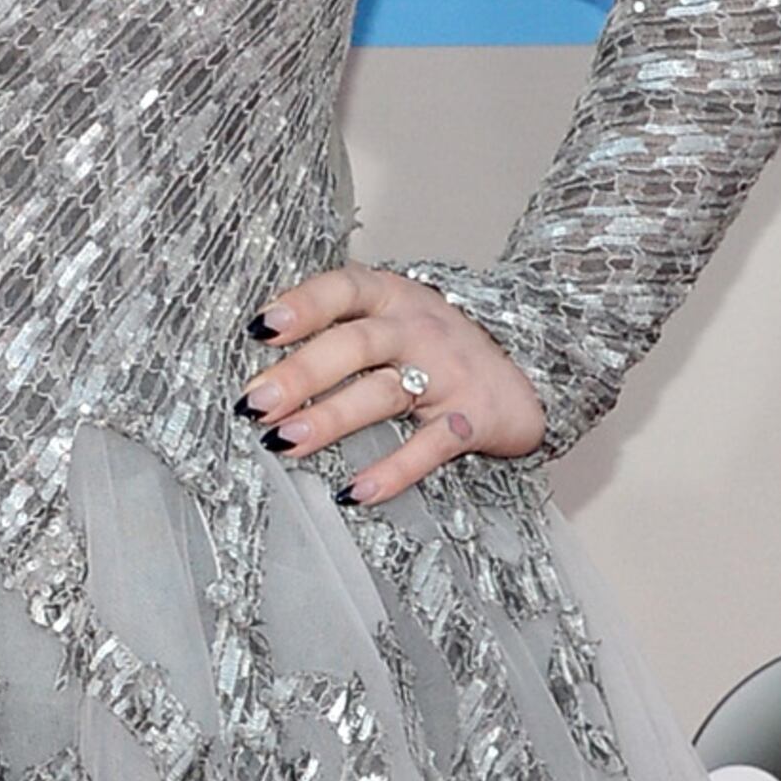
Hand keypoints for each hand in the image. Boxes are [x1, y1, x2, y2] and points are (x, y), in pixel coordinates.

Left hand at [242, 266, 546, 503]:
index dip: (304, 305)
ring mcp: (448, 374)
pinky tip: (354, 491)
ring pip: (384, 393)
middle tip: (256, 404)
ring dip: (331, 418)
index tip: (261, 329)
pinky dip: (391, 471)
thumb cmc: (438, 350)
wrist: (525, 377)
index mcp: (393, 298)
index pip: (344, 289)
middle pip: (356, 345)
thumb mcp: (394, 320)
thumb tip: (262, 372)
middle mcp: (419, 329)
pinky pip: (428, 448)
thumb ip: (339, 331)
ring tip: (284, 442)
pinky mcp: (470, 420)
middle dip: (302, 374)